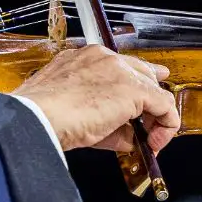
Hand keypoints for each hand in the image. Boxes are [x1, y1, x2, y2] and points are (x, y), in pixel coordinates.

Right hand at [12, 45, 181, 153]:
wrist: (36, 117)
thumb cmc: (42, 115)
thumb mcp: (73, 112)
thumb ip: (103, 120)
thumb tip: (126, 137)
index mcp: (83, 59)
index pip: (119, 68)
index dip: (134, 88)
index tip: (138, 108)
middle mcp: (103, 58)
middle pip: (141, 74)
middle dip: (149, 102)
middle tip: (148, 129)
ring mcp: (120, 70)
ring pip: (153, 89)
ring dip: (154, 117)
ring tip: (149, 141)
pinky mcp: (134, 89)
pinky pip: (164, 105)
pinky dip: (165, 127)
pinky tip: (154, 143)